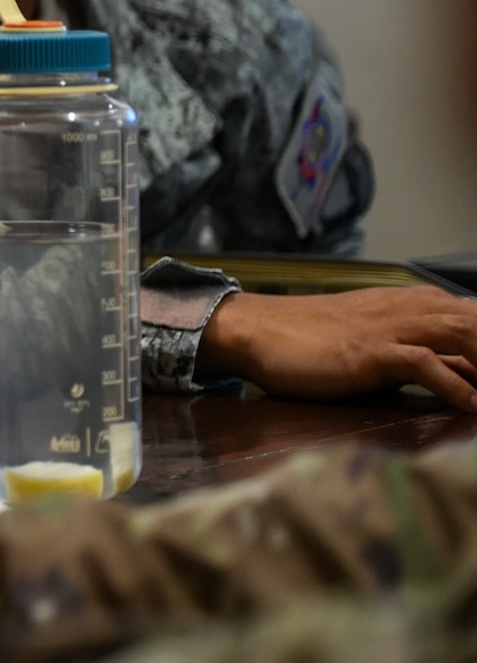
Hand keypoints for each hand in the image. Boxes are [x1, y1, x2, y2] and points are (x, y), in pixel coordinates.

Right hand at [199, 288, 476, 408]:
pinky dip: (456, 385)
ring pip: (464, 338)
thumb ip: (420, 357)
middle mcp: (409, 309)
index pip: (476, 320)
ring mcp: (391, 327)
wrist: (255, 329)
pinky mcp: (371, 350)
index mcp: (413, 305)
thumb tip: (464, 380)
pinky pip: (424, 364)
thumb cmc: (309, 341)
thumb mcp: (374, 345)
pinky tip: (475, 405)